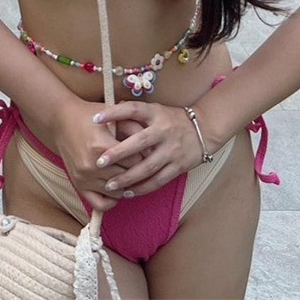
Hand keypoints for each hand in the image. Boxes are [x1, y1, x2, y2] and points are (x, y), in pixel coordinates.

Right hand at [47, 97, 138, 212]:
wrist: (63, 121)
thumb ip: (134, 128)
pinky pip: (100, 204)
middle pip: (127, 177)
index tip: (146, 152)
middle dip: (137, 171)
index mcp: (101, 146)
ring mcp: (84, 178)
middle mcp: (92, 165)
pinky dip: (111, 201)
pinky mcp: (79, 185)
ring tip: (130, 175)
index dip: (143, 155)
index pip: (135, 161)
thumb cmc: (90, 116)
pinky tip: (116, 189)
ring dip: (126, 185)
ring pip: (117, 192)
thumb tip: (152, 148)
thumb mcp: (113, 116)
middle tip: (143, 165)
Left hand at [89, 100, 209, 197]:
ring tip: (110, 185)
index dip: (114, 113)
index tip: (95, 118)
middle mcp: (163, 131)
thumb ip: (135, 112)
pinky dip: (142, 188)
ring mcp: (171, 150)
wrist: (204, 129)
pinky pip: (158, 181)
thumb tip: (111, 107)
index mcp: (156, 113)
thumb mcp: (156, 109)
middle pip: (139, 143)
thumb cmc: (172, 119)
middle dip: (118, 153)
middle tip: (99, 162)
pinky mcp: (177, 166)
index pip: (133, 109)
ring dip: (127, 178)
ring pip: (147, 167)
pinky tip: (128, 193)